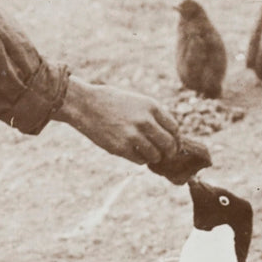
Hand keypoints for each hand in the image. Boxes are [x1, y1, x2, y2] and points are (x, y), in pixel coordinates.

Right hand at [52, 78, 179, 164]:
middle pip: (169, 144)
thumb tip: (168, 135)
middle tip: (165, 155)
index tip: (174, 145)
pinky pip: (140, 160)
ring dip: (153, 157)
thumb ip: (152, 115)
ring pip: (155, 155)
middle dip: (169, 152)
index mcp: (151, 106)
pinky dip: (140, 159)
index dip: (176, 140)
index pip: (174, 128)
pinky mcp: (121, 148)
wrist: (85, 104)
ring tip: (147, 153)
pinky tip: (133, 153)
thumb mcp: (136, 101)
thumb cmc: (111, 101)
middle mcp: (145, 121)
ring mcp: (133, 135)